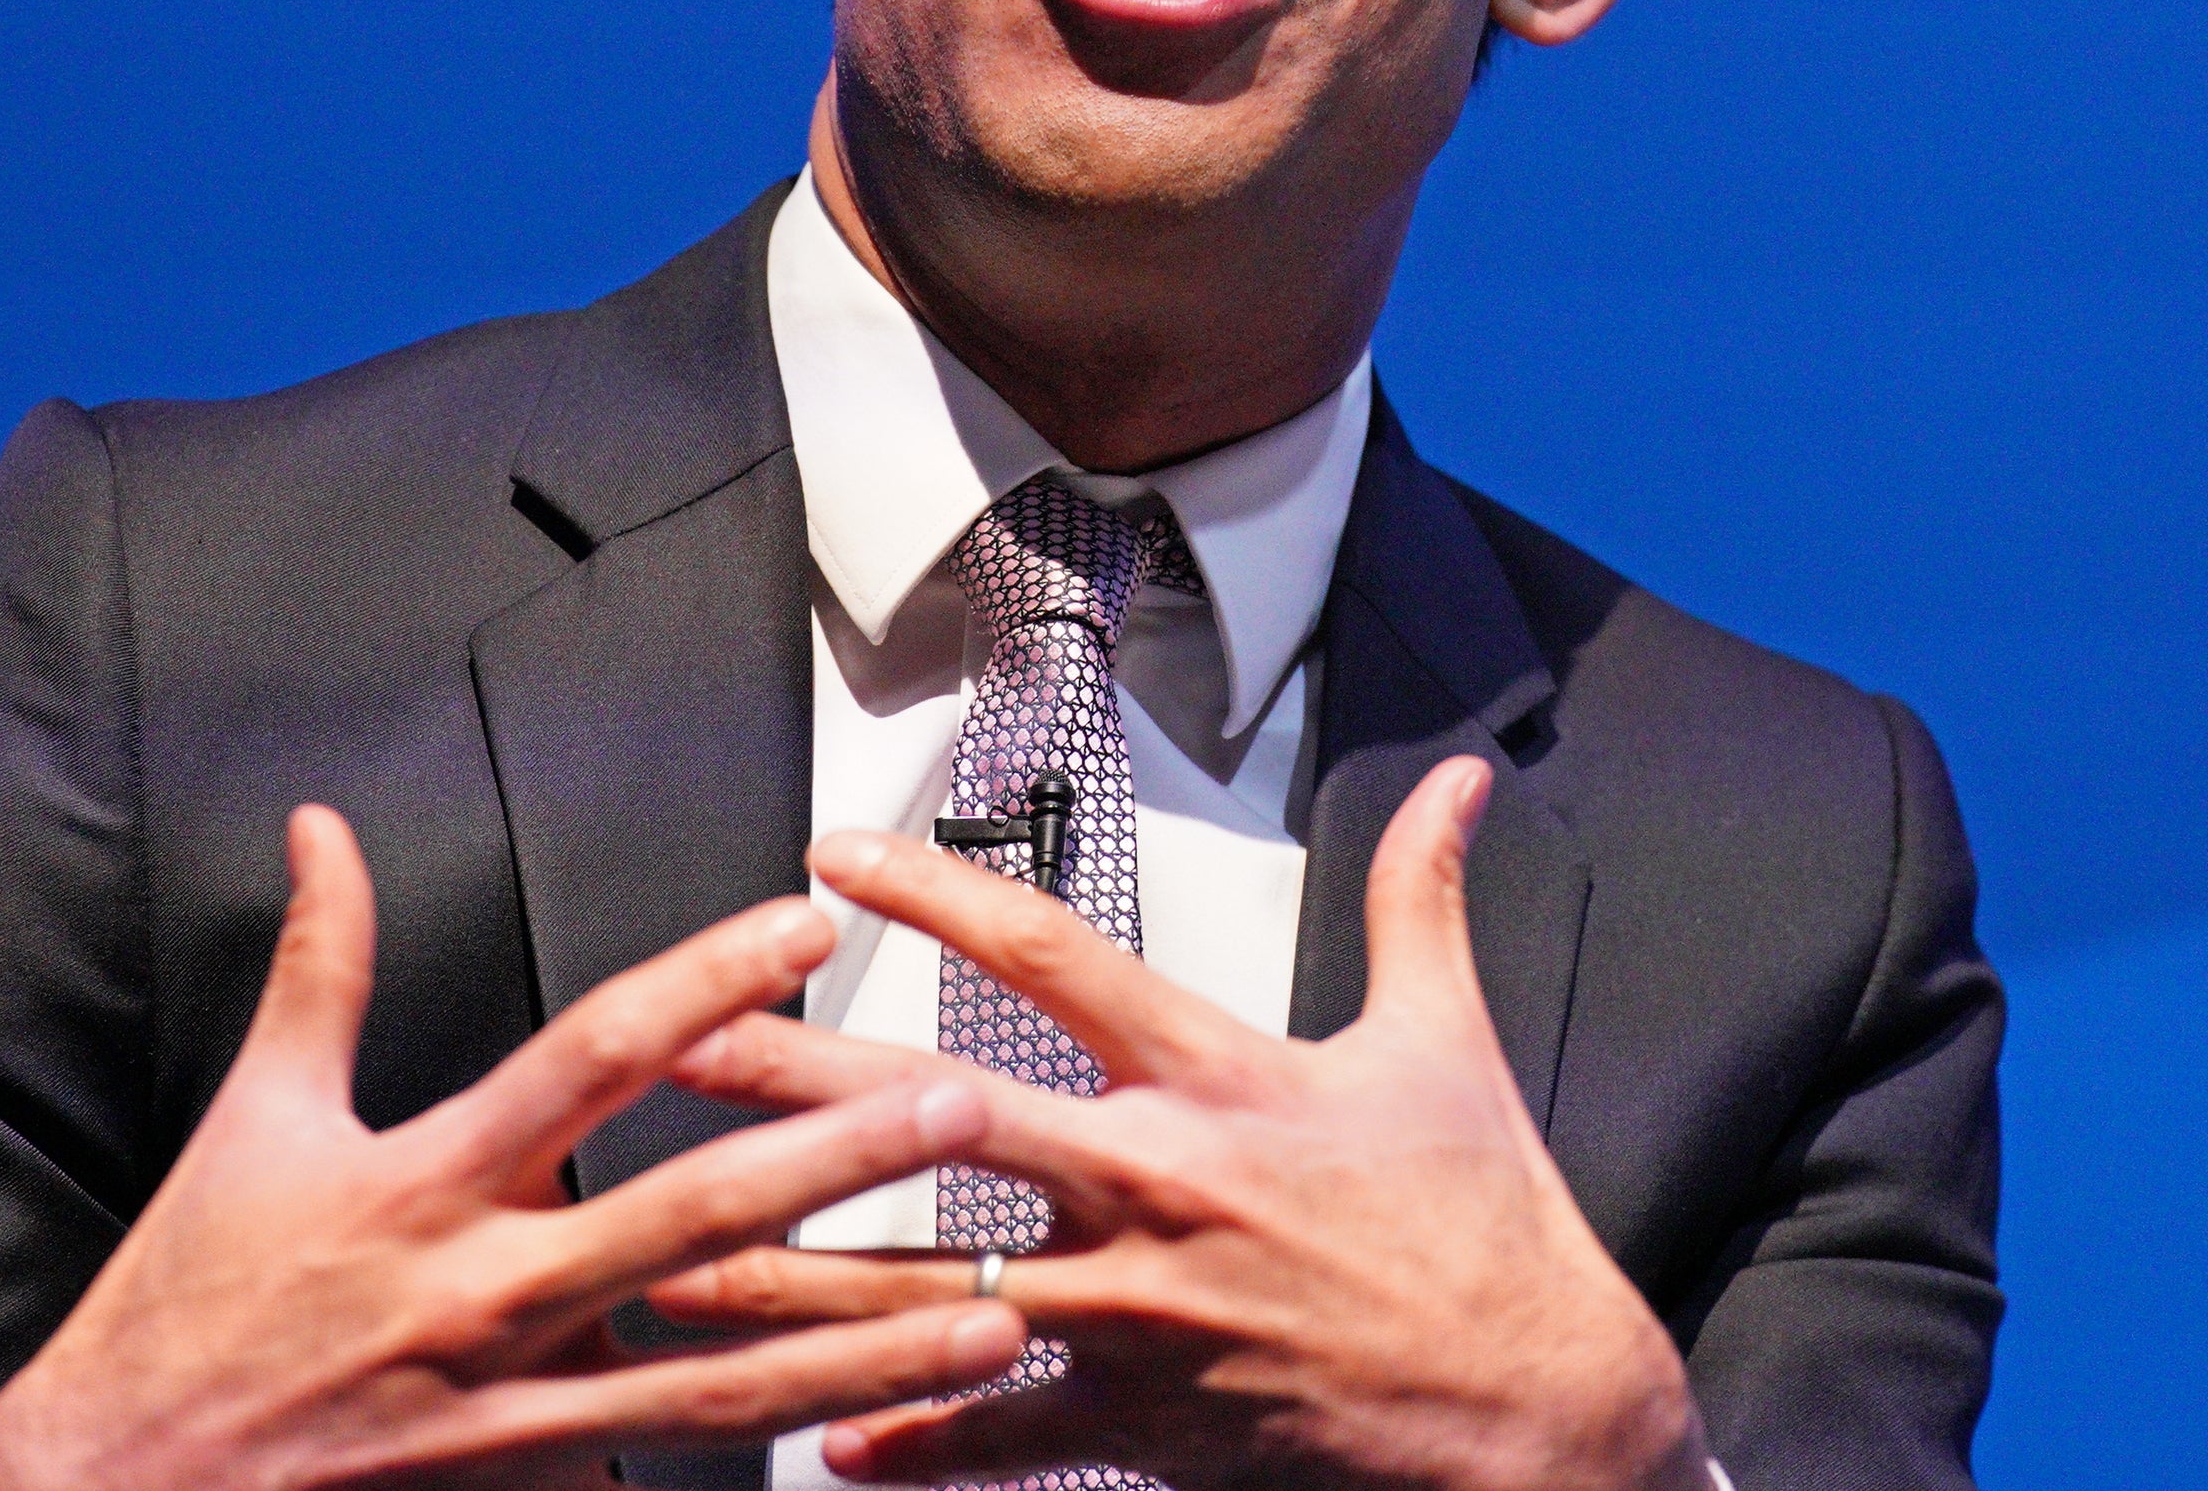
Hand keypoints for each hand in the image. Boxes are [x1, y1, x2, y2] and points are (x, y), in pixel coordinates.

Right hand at [0, 805, 1030, 1490]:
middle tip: (962, 1107)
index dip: (706, 981)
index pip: (591, 1056)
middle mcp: (487, 1293)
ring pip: (728, 1377)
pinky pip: (670, 1469)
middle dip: (840, 1161)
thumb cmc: (184, 1304)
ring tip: (1000, 1308)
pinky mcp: (525, 1490)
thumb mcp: (248, 1121)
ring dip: (871, 1340)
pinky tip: (881, 1439)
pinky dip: (776, 1451)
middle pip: (694, 1214)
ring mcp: (517, 1407)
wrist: (109, 1490)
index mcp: (425, 1180)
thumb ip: (314, 969)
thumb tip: (319, 829)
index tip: (810, 922)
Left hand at [648, 758, 1714, 1490]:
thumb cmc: (1487, 1227)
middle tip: (676, 1045)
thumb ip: (1419, 899)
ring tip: (671, 1263)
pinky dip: (907, 1441)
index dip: (934, 891)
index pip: (1051, 953)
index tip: (833, 858)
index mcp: (1221, 1081)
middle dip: (794, 1079)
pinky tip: (817, 1444)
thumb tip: (1458, 782)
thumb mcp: (1446, 1041)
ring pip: (927, 1290)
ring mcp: (1138, 1318)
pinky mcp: (1142, 1428)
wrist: (1537, 1410)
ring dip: (787, 1278)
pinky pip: (996, 1438)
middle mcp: (1158, 1190)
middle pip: (939, 1116)